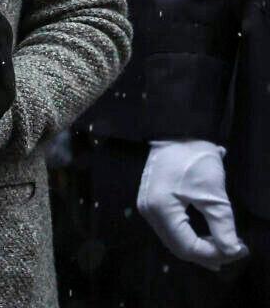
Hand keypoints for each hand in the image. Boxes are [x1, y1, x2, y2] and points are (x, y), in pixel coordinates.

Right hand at [137, 140, 248, 270]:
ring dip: (199, 247)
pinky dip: (189, 236)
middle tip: (235, 251)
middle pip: (178, 247)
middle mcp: (149, 212)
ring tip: (223, 249)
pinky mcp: (151, 202)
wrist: (175, 133)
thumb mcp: (213, 193)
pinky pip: (170, 229)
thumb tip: (233, 251)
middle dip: (208, 253)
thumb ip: (223, 225)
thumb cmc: (194, 159)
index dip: (216, 253)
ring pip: (174, 240)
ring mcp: (147, 207)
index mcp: (161, 210)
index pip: (188, 246)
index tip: (241, 249)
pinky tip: (205, 238)